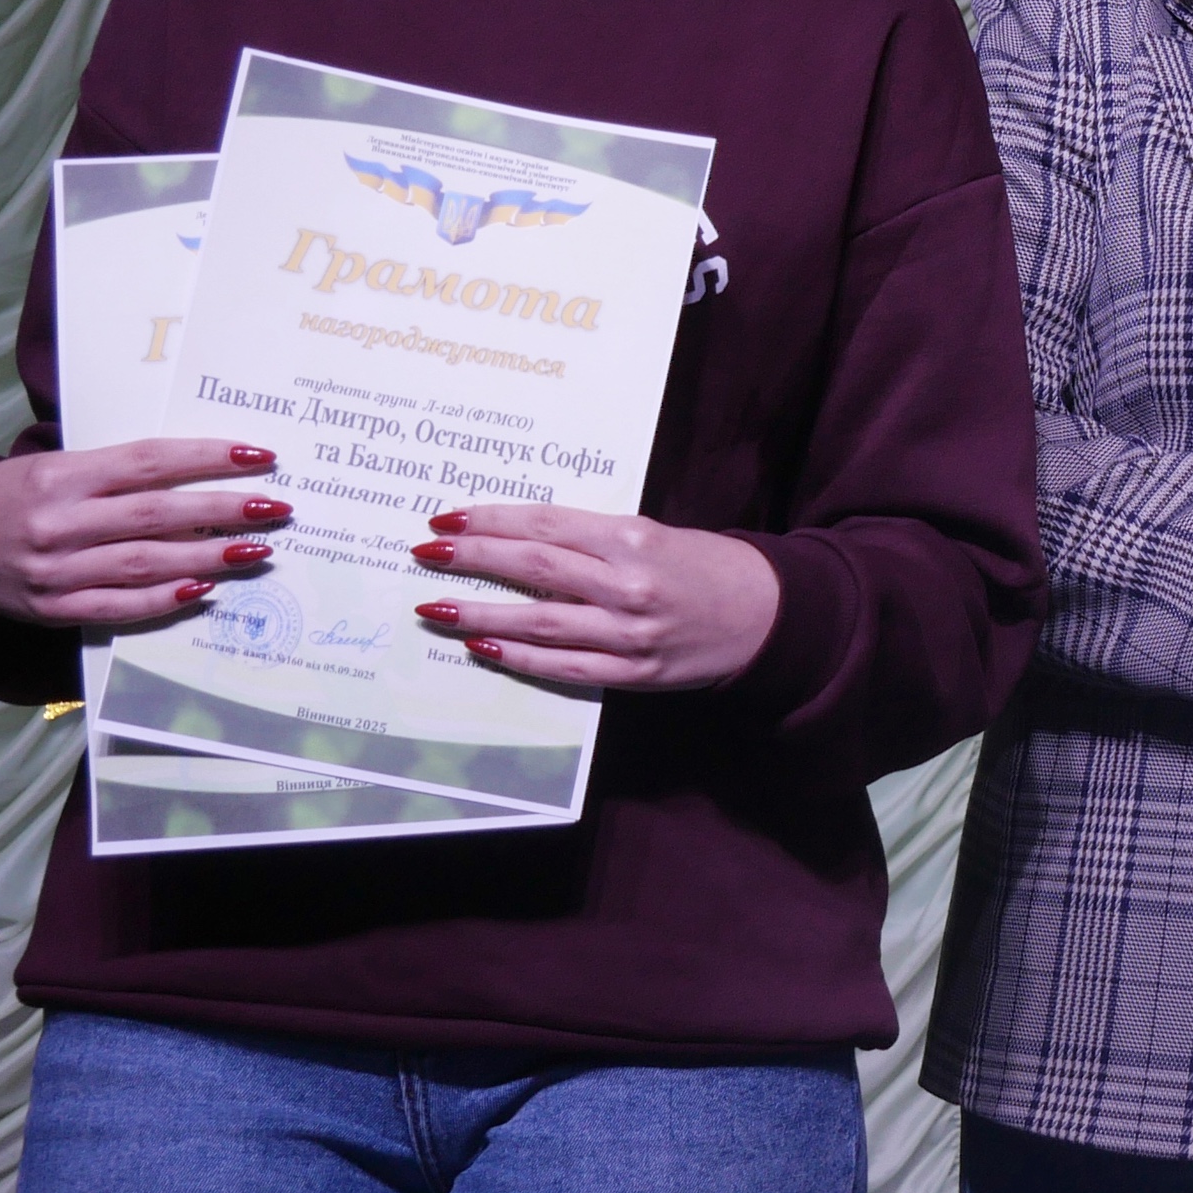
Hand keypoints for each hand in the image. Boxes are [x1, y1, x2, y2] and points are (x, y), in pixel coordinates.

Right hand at [0, 438, 286, 627]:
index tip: (258, 455)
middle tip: (277, 506)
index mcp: (60, 476)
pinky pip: (119, 607)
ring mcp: (55, 571)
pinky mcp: (53, 610)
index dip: (207, 458)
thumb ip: (114, 471)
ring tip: (257, 549)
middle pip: (156, 514)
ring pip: (145, 563)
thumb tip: (198, 469)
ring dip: (209, 556)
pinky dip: (165, 599)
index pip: (148, 462)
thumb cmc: (11, 496)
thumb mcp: (53, 467)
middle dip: (223, 509)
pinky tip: (205, 588)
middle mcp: (58, 522)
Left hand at [412, 505, 782, 691]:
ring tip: (437, 608)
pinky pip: (564, 667)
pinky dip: (519, 657)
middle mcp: (627, 583)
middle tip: (425, 553)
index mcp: (632, 537)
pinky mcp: (634, 673)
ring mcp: (629, 633)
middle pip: (532, 566)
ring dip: (480, 613)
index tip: (445, 518)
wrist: (767, 615)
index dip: (489, 520)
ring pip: (539, 621)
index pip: (544, 523)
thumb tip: (517, 539)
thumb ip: (591, 539)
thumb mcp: (652, 534)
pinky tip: (483, 647)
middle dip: (471, 558)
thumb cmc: (705, 566)